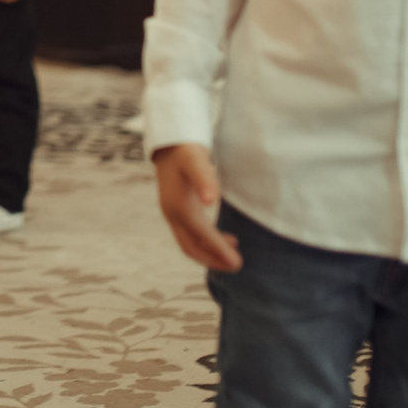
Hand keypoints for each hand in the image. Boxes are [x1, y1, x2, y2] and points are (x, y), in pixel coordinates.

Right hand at [151, 143, 242, 271]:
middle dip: (213, 260)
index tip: (238, 263)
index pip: (202, 236)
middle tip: (237, 267)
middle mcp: (172, 213)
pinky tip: (224, 238)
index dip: (219, 251)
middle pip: (191, 247)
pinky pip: (190, 234)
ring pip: (189, 243)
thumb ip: (205, 179)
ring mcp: (172, 213)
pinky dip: (206, 241)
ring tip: (233, 256)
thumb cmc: (185, 149)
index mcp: (179, 206)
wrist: (169, 141)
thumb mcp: (196, 160)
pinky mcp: (176, 209)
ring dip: (210, 254)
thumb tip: (211, 200)